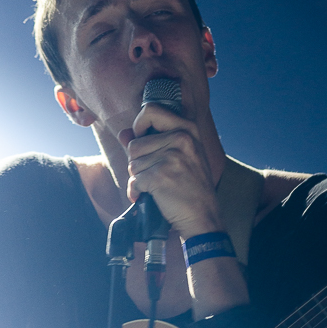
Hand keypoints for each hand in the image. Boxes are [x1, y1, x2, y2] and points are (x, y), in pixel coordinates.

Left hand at [123, 103, 223, 238]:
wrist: (203, 217)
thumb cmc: (191, 187)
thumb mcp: (180, 156)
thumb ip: (151, 141)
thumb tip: (123, 134)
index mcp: (188, 129)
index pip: (151, 110)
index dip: (139, 124)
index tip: (142, 139)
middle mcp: (181, 139)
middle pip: (135, 144)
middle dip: (138, 162)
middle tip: (156, 174)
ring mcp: (171, 157)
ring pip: (132, 163)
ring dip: (139, 178)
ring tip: (158, 185)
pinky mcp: (160, 176)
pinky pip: (134, 180)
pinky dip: (137, 192)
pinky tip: (150, 196)